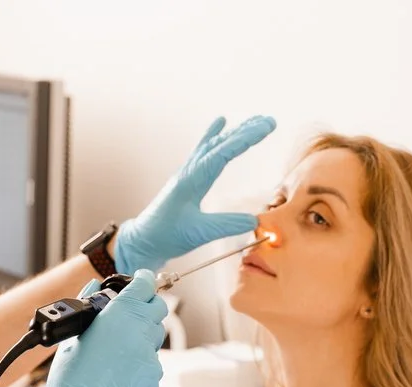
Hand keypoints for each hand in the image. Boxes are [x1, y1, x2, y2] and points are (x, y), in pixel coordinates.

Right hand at [37, 271, 167, 386]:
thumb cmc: (71, 375)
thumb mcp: (74, 333)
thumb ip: (90, 306)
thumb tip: (94, 287)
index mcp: (119, 314)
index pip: (146, 284)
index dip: (143, 281)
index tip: (141, 282)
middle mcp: (139, 330)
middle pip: (158, 307)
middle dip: (147, 307)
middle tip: (131, 315)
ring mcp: (149, 353)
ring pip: (156, 334)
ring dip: (144, 334)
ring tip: (122, 347)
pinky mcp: (154, 374)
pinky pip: (153, 360)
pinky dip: (142, 360)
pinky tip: (123, 369)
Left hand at [115, 115, 276, 274]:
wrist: (142, 241)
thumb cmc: (165, 236)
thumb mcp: (198, 234)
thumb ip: (226, 226)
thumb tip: (254, 220)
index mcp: (192, 180)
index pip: (222, 153)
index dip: (245, 139)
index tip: (265, 128)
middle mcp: (190, 171)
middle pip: (220, 144)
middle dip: (245, 131)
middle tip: (269, 121)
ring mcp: (187, 173)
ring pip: (213, 145)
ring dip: (234, 132)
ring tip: (254, 121)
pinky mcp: (187, 178)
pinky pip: (203, 150)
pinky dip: (214, 135)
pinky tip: (220, 122)